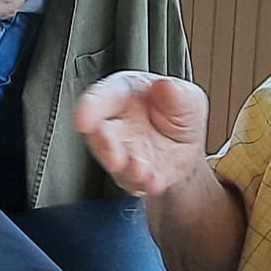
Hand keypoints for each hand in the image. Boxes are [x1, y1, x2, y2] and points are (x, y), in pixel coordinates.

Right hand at [70, 72, 210, 197]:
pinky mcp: (132, 176)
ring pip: (114, 162)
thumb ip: (177, 93)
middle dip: (105, 147)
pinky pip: (133, 182)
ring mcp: (122, 152)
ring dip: (125, 170)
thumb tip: (166, 86)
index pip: (101, 97)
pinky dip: (143, 184)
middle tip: (114, 158)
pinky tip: (154, 182)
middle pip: (100, 134)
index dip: (89, 108)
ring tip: (140, 170)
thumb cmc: (178, 110)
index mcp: (123, 94)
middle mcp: (115, 123)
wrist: (187, 143)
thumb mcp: (187, 96)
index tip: (83, 121)